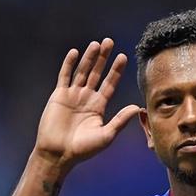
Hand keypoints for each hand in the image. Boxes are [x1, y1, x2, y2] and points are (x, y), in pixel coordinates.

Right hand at [34, 38, 139, 169]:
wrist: (59, 154)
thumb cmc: (83, 149)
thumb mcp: (106, 135)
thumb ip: (121, 120)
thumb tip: (137, 107)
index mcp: (99, 106)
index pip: (109, 84)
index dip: (116, 70)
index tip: (123, 57)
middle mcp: (86, 98)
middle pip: (96, 73)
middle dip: (103, 58)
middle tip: (110, 42)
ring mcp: (72, 95)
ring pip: (82, 71)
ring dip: (89, 58)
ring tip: (96, 44)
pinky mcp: (58, 96)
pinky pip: (64, 76)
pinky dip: (69, 64)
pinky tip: (75, 52)